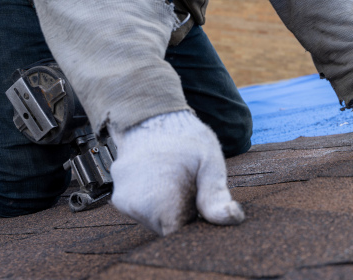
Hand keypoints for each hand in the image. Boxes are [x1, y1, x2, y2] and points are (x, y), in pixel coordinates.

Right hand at [108, 111, 243, 235]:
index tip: (203, 208)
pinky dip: (157, 202)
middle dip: (184, 216)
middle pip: (167, 230)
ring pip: (155, 221)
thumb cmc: (184, 138)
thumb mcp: (209, 163)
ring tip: (177, 181)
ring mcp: (124, 202)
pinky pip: (144, 210)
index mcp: (160, 201)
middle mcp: (136, 206)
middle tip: (192, 188)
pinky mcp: (119, 198)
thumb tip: (232, 218)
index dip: (196, 225)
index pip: (179, 235)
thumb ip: (217, 195)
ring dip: (170, 209)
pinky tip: (164, 180)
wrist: (152, 116)